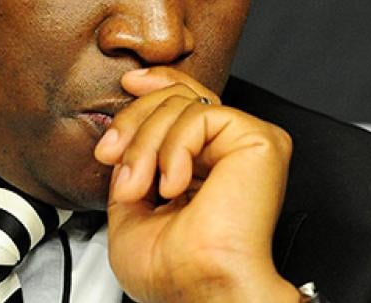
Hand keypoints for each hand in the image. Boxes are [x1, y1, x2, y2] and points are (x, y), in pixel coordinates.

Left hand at [94, 67, 300, 302]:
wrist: (198, 286)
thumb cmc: (173, 270)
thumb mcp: (130, 206)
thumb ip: (131, 163)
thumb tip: (121, 135)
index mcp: (205, 164)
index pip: (183, 102)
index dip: (153, 87)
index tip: (125, 89)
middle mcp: (228, 150)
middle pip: (177, 95)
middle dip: (133, 122)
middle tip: (112, 157)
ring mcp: (245, 142)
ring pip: (181, 103)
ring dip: (145, 144)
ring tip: (140, 187)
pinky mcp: (258, 139)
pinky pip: (199, 114)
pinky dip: (173, 148)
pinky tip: (173, 185)